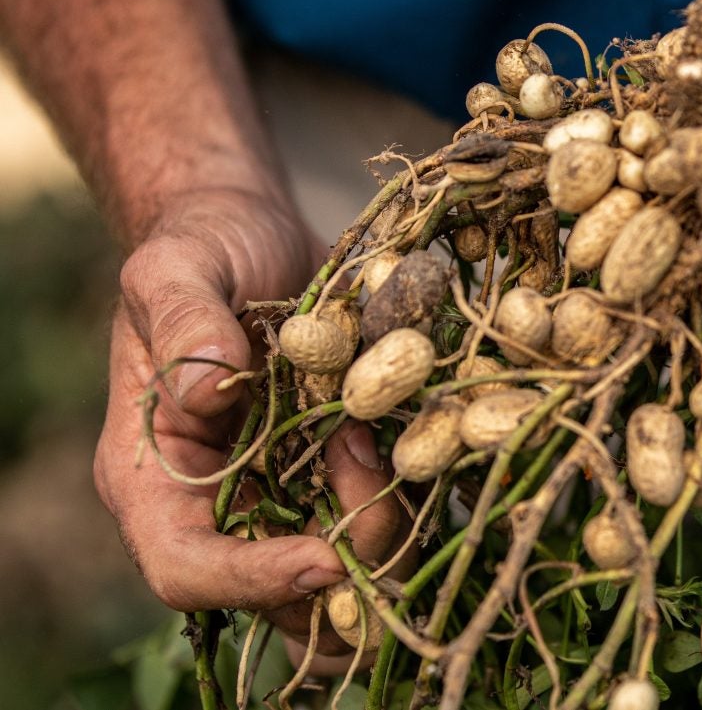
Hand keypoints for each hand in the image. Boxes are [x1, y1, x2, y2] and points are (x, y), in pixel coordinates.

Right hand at [93, 188, 403, 653]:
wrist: (259, 235)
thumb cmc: (203, 248)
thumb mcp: (176, 267)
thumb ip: (182, 320)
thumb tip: (207, 388)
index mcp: (154, 479)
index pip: (185, 571)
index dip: (252, 581)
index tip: (320, 556)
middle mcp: (222, 506)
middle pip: (282, 597)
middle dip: (344, 556)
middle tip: (364, 454)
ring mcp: (289, 496)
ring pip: (350, 576)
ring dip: (386, 521)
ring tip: (382, 422)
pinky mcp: (344, 475)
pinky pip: (392, 518)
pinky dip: (416, 490)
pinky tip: (417, 420)